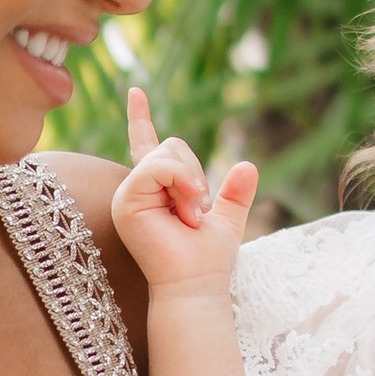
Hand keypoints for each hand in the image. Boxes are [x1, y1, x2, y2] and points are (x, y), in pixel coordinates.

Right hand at [109, 86, 258, 293]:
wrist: (197, 285)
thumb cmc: (208, 259)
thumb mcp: (229, 217)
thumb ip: (237, 192)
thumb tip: (248, 165)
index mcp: (157, 188)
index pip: (146, 144)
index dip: (140, 117)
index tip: (136, 90)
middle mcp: (138, 188)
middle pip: (171, 144)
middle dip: (196, 173)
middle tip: (199, 212)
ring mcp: (128, 194)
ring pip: (166, 154)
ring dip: (191, 183)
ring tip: (191, 216)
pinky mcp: (126, 202)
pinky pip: (157, 168)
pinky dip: (180, 182)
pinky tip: (185, 210)